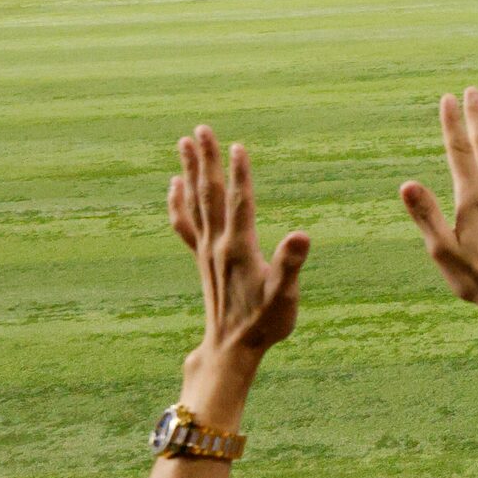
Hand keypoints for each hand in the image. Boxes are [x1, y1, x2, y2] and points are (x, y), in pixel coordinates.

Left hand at [167, 126, 309, 402]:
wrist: (231, 348)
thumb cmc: (264, 323)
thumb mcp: (285, 296)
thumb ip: (290, 264)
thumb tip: (301, 234)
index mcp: (239, 249)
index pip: (239, 202)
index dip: (239, 174)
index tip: (237, 146)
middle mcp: (217, 244)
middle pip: (208, 194)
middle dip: (205, 160)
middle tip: (201, 129)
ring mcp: (206, 251)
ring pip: (194, 202)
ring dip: (190, 171)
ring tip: (184, 144)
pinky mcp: (202, 259)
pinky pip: (185, 223)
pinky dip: (178, 201)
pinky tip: (175, 186)